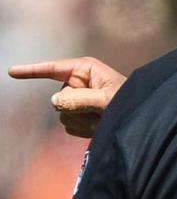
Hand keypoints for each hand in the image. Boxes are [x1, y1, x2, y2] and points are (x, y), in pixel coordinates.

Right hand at [8, 57, 126, 137]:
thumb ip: (81, 99)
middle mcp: (80, 84)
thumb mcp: (108, 100)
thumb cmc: (130, 104)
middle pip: (59, 98)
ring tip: (104, 119)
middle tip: (101, 112)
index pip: (53, 69)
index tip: (11, 72)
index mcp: (86, 70)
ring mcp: (78, 101)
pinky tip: (99, 126)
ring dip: (83, 121)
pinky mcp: (80, 117)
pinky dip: (83, 129)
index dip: (32, 71)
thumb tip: (55, 100)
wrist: (141, 124)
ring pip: (63, 115)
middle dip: (77, 108)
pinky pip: (69, 126)